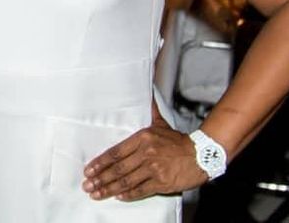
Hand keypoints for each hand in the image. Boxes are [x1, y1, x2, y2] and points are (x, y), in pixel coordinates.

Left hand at [82, 116, 207, 201]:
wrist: (201, 154)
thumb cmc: (178, 141)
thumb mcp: (160, 123)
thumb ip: (149, 111)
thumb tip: (146, 91)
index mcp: (143, 138)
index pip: (116, 152)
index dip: (100, 162)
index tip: (88, 170)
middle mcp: (146, 153)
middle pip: (118, 168)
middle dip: (100, 178)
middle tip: (87, 185)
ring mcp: (154, 169)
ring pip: (127, 181)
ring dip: (109, 189)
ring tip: (96, 193)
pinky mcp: (162, 182)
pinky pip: (141, 190)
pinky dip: (128, 194)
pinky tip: (118, 196)